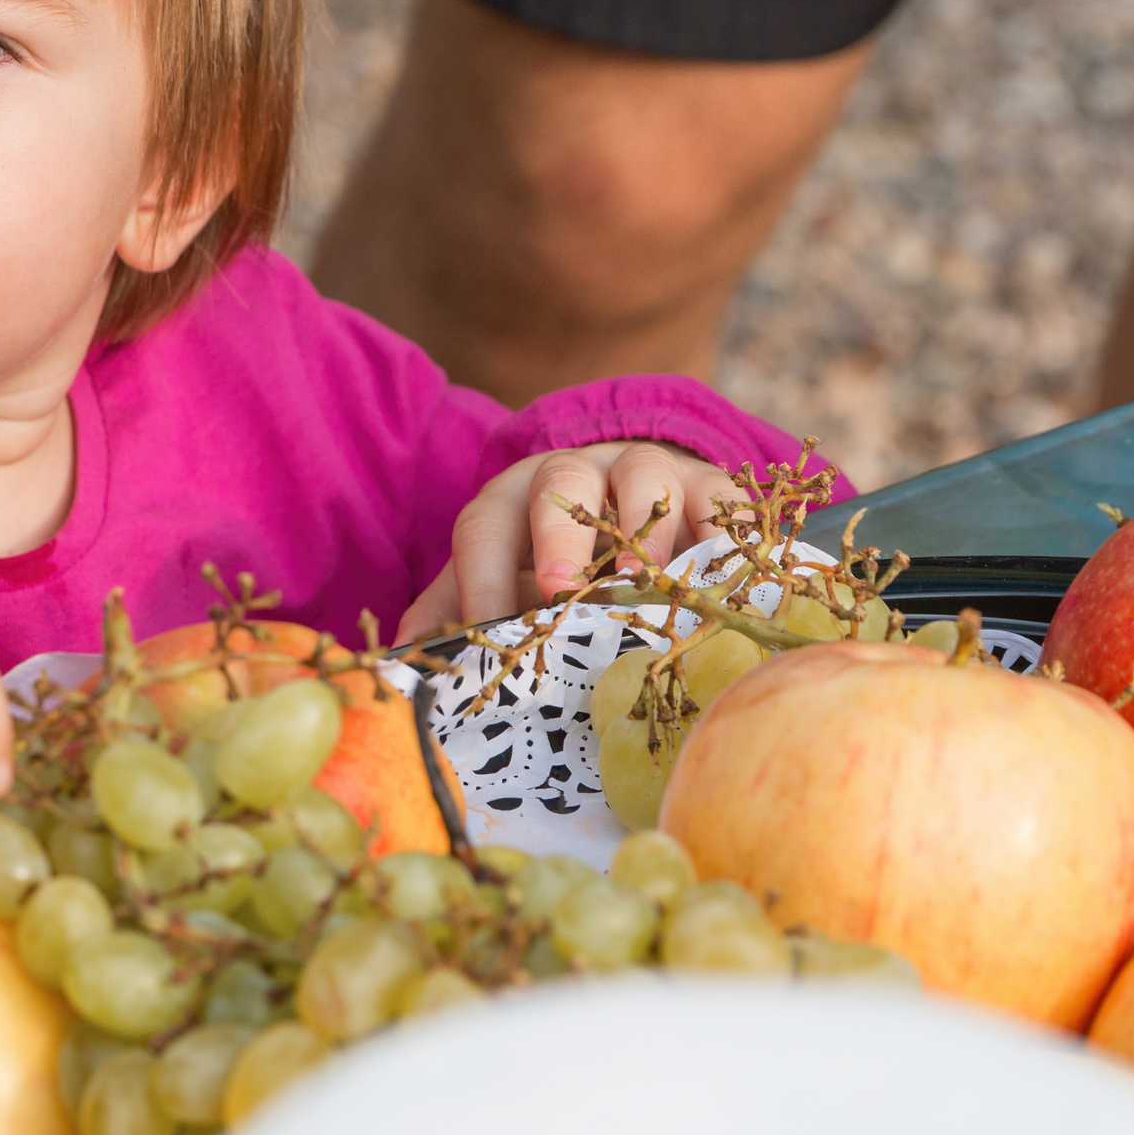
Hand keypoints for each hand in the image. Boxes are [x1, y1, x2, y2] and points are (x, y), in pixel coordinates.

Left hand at [396, 440, 741, 642]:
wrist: (626, 496)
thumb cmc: (549, 555)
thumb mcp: (496, 574)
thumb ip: (451, 610)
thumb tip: (407, 665)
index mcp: (512, 498)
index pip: (485, 525)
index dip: (482, 577)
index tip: (487, 632)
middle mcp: (576, 472)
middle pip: (561, 479)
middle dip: (560, 535)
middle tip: (561, 592)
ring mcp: (647, 470)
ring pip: (644, 474)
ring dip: (646, 527)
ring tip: (649, 583)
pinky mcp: (709, 484)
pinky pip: (720, 498)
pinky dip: (724, 533)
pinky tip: (726, 576)